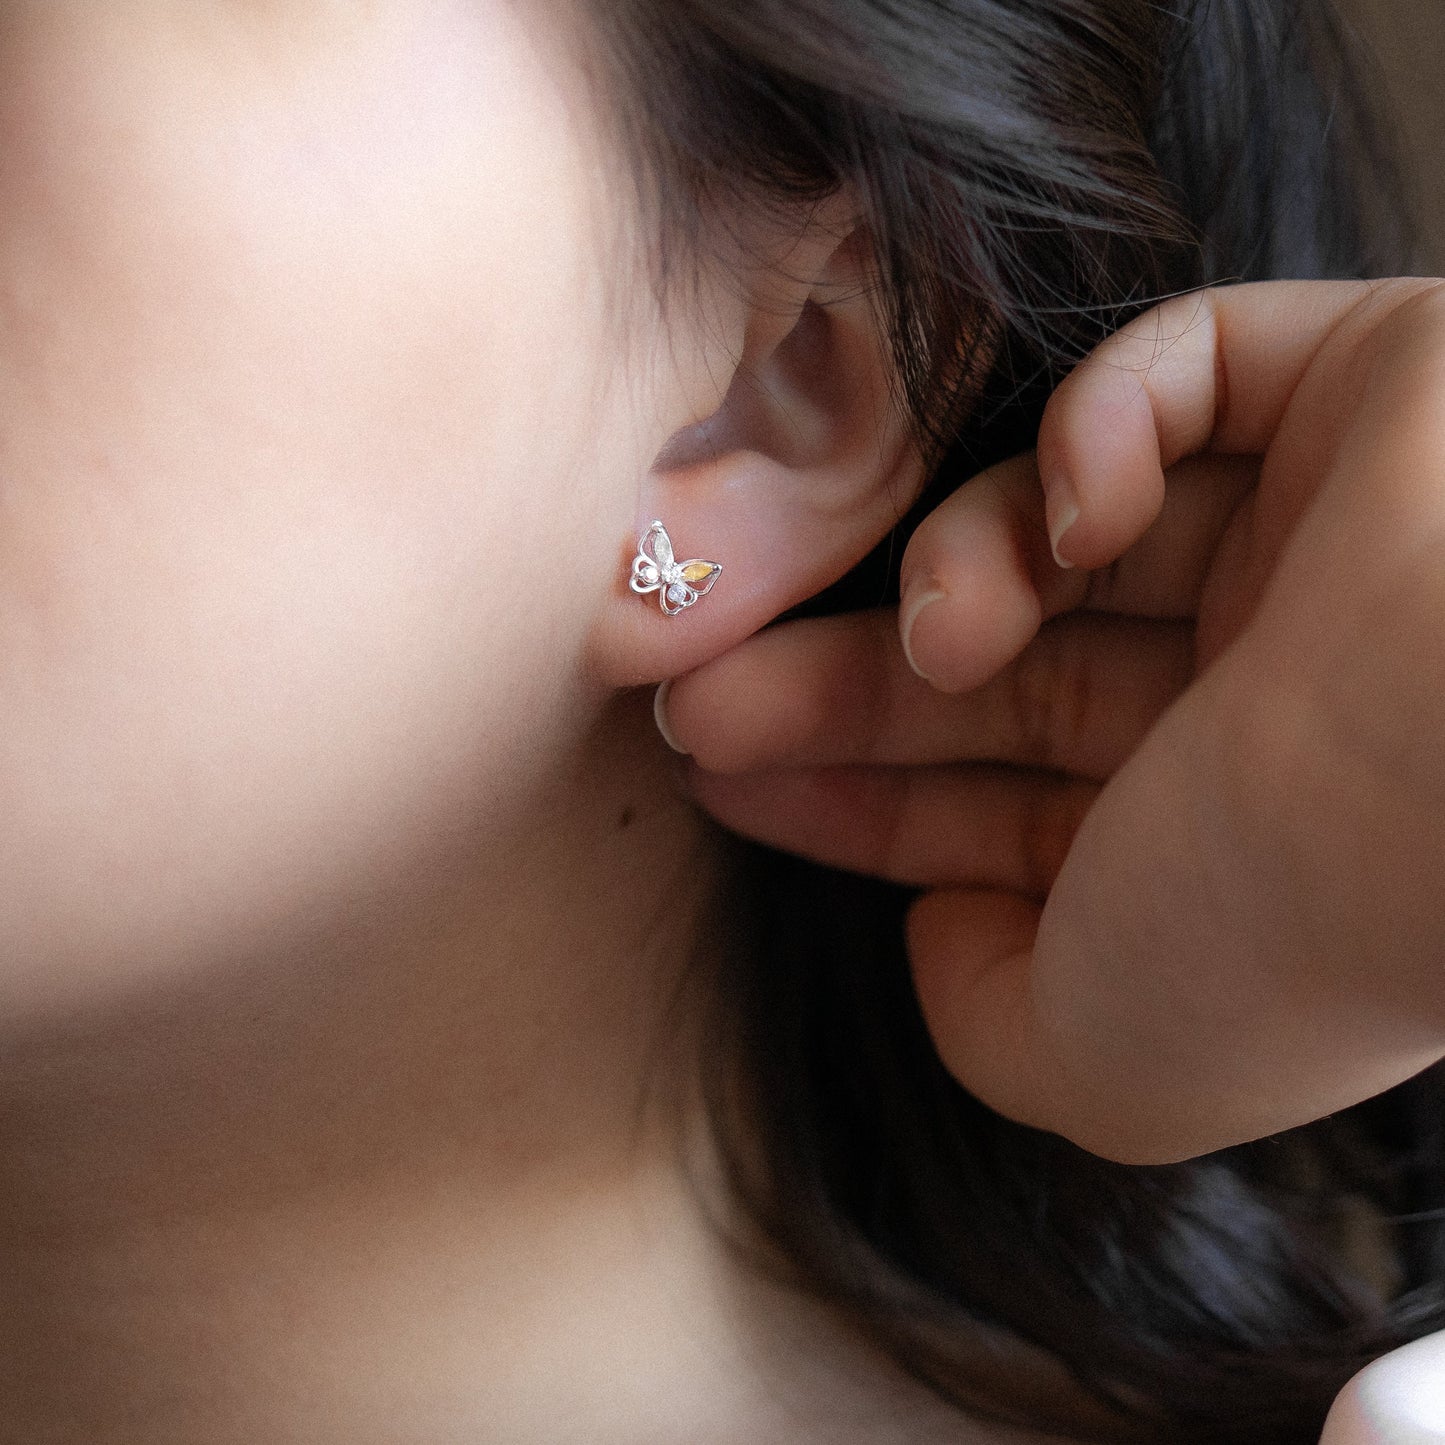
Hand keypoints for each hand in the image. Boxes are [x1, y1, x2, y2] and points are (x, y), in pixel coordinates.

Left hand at [661, 278, 1444, 1163]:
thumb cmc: (1291, 912)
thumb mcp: (1100, 1060)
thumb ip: (996, 1019)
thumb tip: (938, 934)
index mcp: (1224, 841)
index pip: (996, 804)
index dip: (847, 789)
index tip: (716, 770)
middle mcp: (1266, 692)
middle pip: (1001, 670)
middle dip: (837, 685)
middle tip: (694, 691)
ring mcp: (1311, 536)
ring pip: (1062, 531)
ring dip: (959, 570)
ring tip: (944, 632)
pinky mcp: (1355, 386)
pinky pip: (1189, 369)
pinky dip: (1101, 430)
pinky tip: (1084, 515)